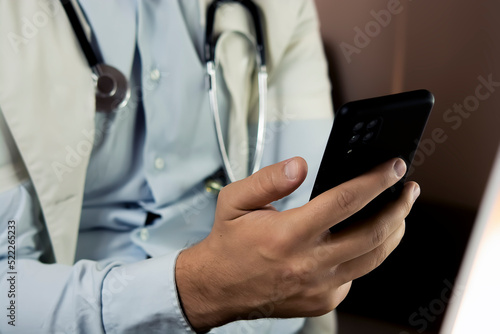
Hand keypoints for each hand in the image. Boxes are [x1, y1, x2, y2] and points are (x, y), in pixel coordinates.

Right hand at [176, 157, 419, 331]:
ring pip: (373, 258)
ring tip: (399, 212)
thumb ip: (268, 179)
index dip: (375, 181)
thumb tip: (300, 166)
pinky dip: (365, 254)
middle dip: (399, 207)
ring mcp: (319, 286)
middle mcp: (309, 263)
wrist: (217, 288)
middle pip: (373, 233)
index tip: (393, 168)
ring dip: (393, 232)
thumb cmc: (228, 244)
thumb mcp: (234, 200)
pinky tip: (362, 239)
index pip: (345, 201)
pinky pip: (356, 276)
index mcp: (288, 234)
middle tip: (408, 190)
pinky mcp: (323, 301)